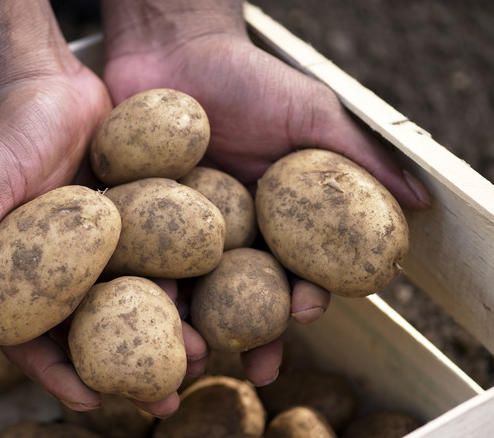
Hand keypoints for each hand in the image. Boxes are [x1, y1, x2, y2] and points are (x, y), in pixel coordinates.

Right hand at [0, 0, 206, 417]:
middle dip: (126, 371)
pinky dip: (177, 282)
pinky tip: (209, 300)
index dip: (58, 376)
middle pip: (90, 334)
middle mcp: (55, 271)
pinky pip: (153, 260)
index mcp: (11, 277)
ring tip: (200, 355)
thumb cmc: (2, 132)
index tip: (93, 402)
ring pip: (129, 304)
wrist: (46, 79)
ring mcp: (94, 250)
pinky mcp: (127, 223)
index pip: (30, 341)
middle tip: (165, 399)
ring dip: (162, 333)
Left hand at [100, 0, 429, 385]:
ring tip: (196, 350)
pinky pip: (139, 257)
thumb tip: (418, 204)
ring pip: (190, 288)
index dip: (304, 295)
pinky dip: (143, 284)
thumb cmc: (248, 77)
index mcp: (274, 219)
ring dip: (197, 324)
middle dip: (252, 334)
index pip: (294, 269)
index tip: (307, 309)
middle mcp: (228, 233)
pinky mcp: (134, 219)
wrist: (174, 46)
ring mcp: (178, 230)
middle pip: (242, 296)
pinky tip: (148, 305)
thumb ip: (357, 158)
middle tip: (256, 366)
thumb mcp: (310, 113)